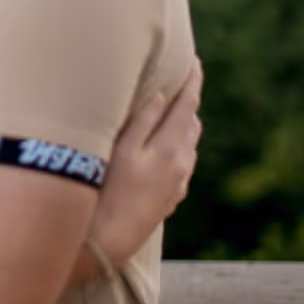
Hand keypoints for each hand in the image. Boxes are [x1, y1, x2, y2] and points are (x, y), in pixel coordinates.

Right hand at [91, 59, 202, 267]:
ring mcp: (177, 184)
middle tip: (177, 83)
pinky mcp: (169, 199)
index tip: (195, 62)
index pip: (188, 106)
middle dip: (186, 103)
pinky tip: (159, 149)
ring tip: (167, 112)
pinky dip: (174, 148)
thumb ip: (143, 120)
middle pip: (191, 124)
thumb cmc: (108, 190)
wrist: (108, 242)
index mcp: (171, 147)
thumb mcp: (121, 149)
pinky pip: (179, 165)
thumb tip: (162, 96)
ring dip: (181, 126)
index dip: (192, 82)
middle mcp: (181, 165)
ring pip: (187, 146)